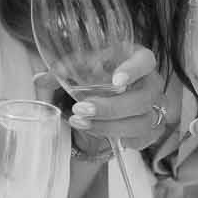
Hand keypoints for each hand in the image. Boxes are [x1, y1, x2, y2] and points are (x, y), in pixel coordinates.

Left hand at [37, 46, 174, 153]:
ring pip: (141, 121)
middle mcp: (150, 82)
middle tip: (81, 108)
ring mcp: (154, 107)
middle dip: (111, 107)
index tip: (116, 81)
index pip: (145, 60)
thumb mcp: (75, 70)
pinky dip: (117, 138)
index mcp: (136, 58)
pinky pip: (140, 139)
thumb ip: (60, 72)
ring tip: (79, 122)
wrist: (97, 103)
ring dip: (108, 126)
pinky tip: (96, 132)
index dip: (134, 70)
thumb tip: (43, 78)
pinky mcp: (151, 129)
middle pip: (143, 97)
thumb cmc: (91, 78)